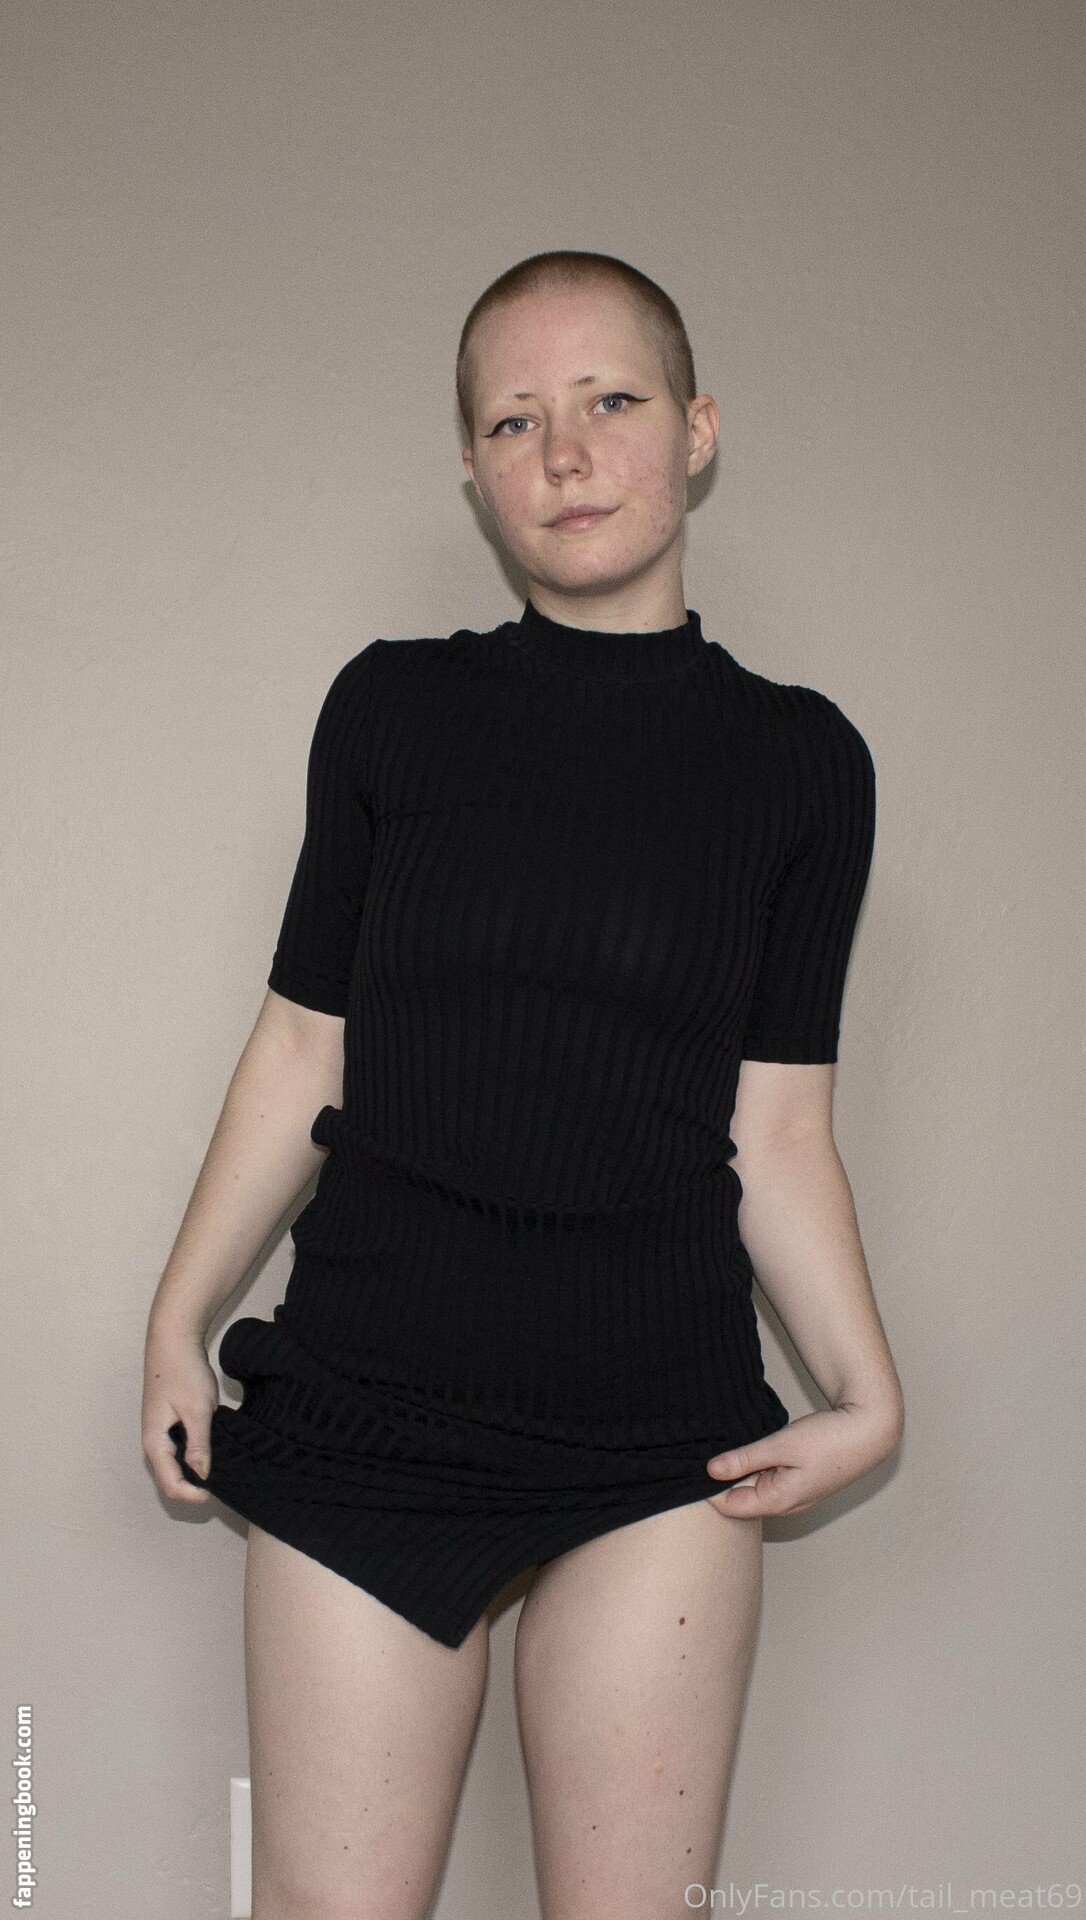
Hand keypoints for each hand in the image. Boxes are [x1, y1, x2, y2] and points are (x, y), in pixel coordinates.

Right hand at [142, 1323, 219, 1503]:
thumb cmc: (182, 1372)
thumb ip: (199, 1445)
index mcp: (154, 1443)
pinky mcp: (166, 1423)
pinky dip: (193, 1456)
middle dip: (193, 1487)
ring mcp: (158, 1432)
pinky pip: (177, 1450)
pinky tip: (211, 1450)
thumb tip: (202, 1475)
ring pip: (174, 1465)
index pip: (170, 1484)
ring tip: (218, 1468)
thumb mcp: (197, 1410)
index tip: (215, 1491)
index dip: (193, 1494)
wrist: (173, 1341)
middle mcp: (152, 1442)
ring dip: (193, 1472)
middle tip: (220, 1483)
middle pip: (170, 1478)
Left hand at [704, 1404, 902, 1517]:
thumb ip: (745, 1459)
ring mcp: (797, 1494)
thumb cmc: (830, 1439)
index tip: (699, 1462)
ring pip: (757, 1486)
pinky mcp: (803, 1482)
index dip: (710, 1486)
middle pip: (742, 1497)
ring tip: (739, 1444)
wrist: (871, 1430)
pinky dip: (761, 1465)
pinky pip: (772, 1479)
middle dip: (726, 1477)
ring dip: (745, 1469)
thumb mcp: (781, 1445)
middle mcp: (787, 1504)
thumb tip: (711, 1471)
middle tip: (716, 1448)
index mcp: (779, 1501)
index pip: (729, 1506)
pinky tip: (761, 1447)